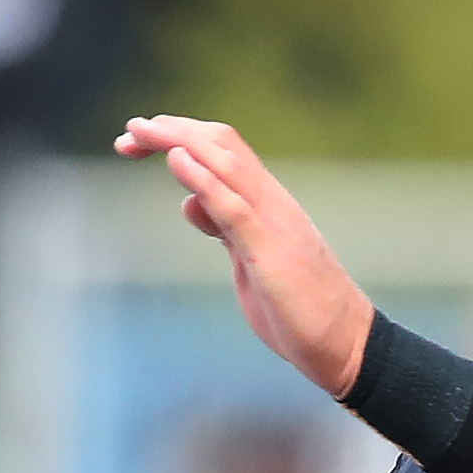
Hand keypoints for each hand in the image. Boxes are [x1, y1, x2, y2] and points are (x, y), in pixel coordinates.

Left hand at [113, 115, 376, 397]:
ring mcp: (273, 223)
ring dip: (179, 141)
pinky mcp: (271, 252)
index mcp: (266, 203)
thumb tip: (190, 202)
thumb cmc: (299, 306)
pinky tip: (177, 161)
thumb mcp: (248, 258)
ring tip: (140, 133)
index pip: (222, 150)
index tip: (136, 142)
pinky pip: (234, 206)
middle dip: (170, 130)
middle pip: (220, 143)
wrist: (345, 342)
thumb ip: (223, 227)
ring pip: (226, 162)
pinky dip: (204, 179)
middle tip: (127, 133)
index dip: (179, 138)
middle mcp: (271, 202)